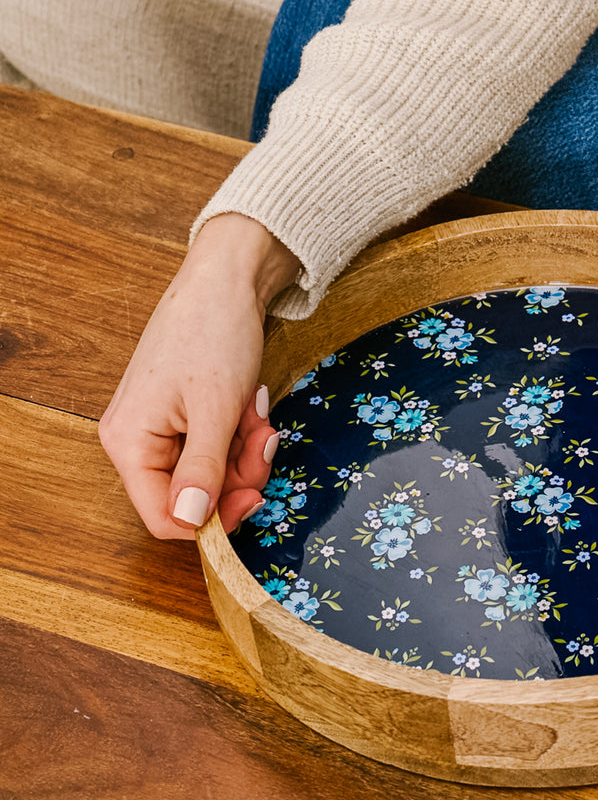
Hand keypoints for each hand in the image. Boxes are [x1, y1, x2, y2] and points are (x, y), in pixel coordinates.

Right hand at [99, 213, 299, 538]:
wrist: (230, 277)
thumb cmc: (215, 331)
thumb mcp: (216, 408)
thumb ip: (203, 470)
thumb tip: (191, 523)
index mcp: (130, 443)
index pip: (164, 516)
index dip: (212, 519)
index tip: (257, 498)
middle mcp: (138, 439)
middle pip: (193, 494)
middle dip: (239, 472)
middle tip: (265, 439)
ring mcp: (162, 425)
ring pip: (213, 470)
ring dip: (246, 448)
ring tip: (258, 410)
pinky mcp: (186, 412)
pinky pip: (217, 443)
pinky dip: (241, 429)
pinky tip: (252, 402)